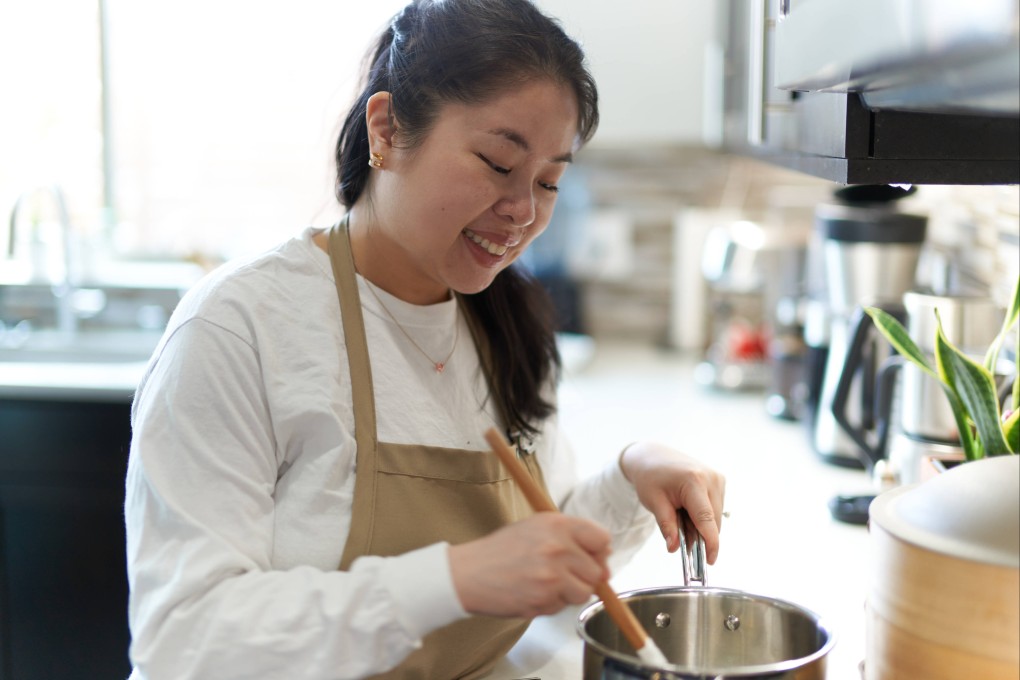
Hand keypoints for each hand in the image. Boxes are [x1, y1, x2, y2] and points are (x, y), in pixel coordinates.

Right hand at [448, 513, 611, 617]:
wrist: (470, 573)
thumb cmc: (502, 550)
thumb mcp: (536, 528)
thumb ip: (570, 538)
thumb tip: (603, 560)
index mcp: (557, 524)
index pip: (601, 539)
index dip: (599, 551)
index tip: (591, 558)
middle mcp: (558, 547)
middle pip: (597, 570)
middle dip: (584, 576)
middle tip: (563, 574)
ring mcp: (552, 575)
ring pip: (584, 592)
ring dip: (570, 592)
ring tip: (547, 584)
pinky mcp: (544, 599)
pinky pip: (563, 606)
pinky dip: (553, 603)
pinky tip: (534, 592)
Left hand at [619, 442, 725, 563]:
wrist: (652, 455)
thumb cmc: (650, 477)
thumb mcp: (653, 501)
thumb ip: (666, 525)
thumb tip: (674, 548)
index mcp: (693, 481)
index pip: (706, 519)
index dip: (710, 543)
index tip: (710, 561)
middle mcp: (711, 478)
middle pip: (712, 521)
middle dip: (699, 535)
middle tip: (678, 536)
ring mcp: (717, 478)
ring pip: (715, 517)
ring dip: (701, 525)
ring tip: (679, 516)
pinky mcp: (719, 480)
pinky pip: (715, 508)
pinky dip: (703, 516)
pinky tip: (687, 510)